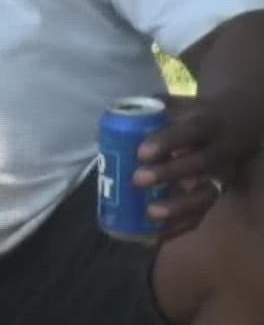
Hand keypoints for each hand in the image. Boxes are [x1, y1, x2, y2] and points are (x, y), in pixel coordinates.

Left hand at [136, 93, 260, 239]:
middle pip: (201, 164)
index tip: (141, 153)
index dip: (166, 142)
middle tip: (137, 180)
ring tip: (151, 215)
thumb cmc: (193, 115)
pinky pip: (202, 215)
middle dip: (169, 173)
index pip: (189, 132)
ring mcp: (223, 176)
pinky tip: (154, 237)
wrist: (238, 124)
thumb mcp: (176, 105)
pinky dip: (178, 228)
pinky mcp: (218, 196)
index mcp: (206, 124)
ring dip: (179, 207)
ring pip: (207, 195)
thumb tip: (104, 129)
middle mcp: (220, 150)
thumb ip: (144, 112)